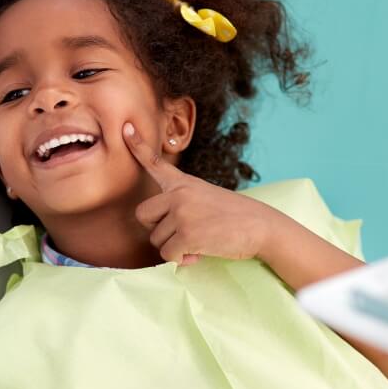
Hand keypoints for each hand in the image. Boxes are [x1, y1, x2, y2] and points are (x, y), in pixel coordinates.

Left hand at [123, 121, 281, 265]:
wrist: (262, 227)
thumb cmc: (236, 217)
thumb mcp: (207, 197)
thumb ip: (183, 204)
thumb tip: (167, 235)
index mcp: (183, 183)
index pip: (155, 162)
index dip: (138, 146)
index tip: (126, 130)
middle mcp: (179, 194)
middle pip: (143, 216)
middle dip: (157, 230)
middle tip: (181, 232)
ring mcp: (182, 213)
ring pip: (156, 239)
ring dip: (174, 247)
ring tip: (200, 241)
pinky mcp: (187, 234)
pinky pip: (168, 254)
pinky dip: (182, 259)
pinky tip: (200, 252)